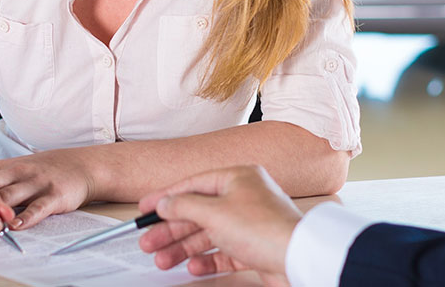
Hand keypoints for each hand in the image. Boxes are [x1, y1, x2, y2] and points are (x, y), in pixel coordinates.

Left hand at [0, 148, 95, 229]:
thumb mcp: (11, 169)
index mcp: (2, 167)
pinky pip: (38, 207)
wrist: (80, 166)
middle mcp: (16, 172)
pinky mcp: (54, 195)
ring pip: (9, 196)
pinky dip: (26, 217)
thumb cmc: (40, 171)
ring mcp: (35, 183)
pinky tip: (15, 227)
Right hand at [136, 165, 302, 284]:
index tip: (146, 208)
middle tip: (149, 242)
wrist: (298, 258)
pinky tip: (193, 266)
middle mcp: (245, 197)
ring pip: (209, 235)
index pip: (193, 184)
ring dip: (184, 248)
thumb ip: (184, 206)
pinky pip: (224, 252)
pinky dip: (207, 259)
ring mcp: (251, 224)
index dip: (166, 197)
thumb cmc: (264, 228)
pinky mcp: (255, 248)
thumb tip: (165, 202)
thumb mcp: (214, 212)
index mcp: (237, 178)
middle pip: (198, 212)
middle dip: (171, 230)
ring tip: (164, 259)